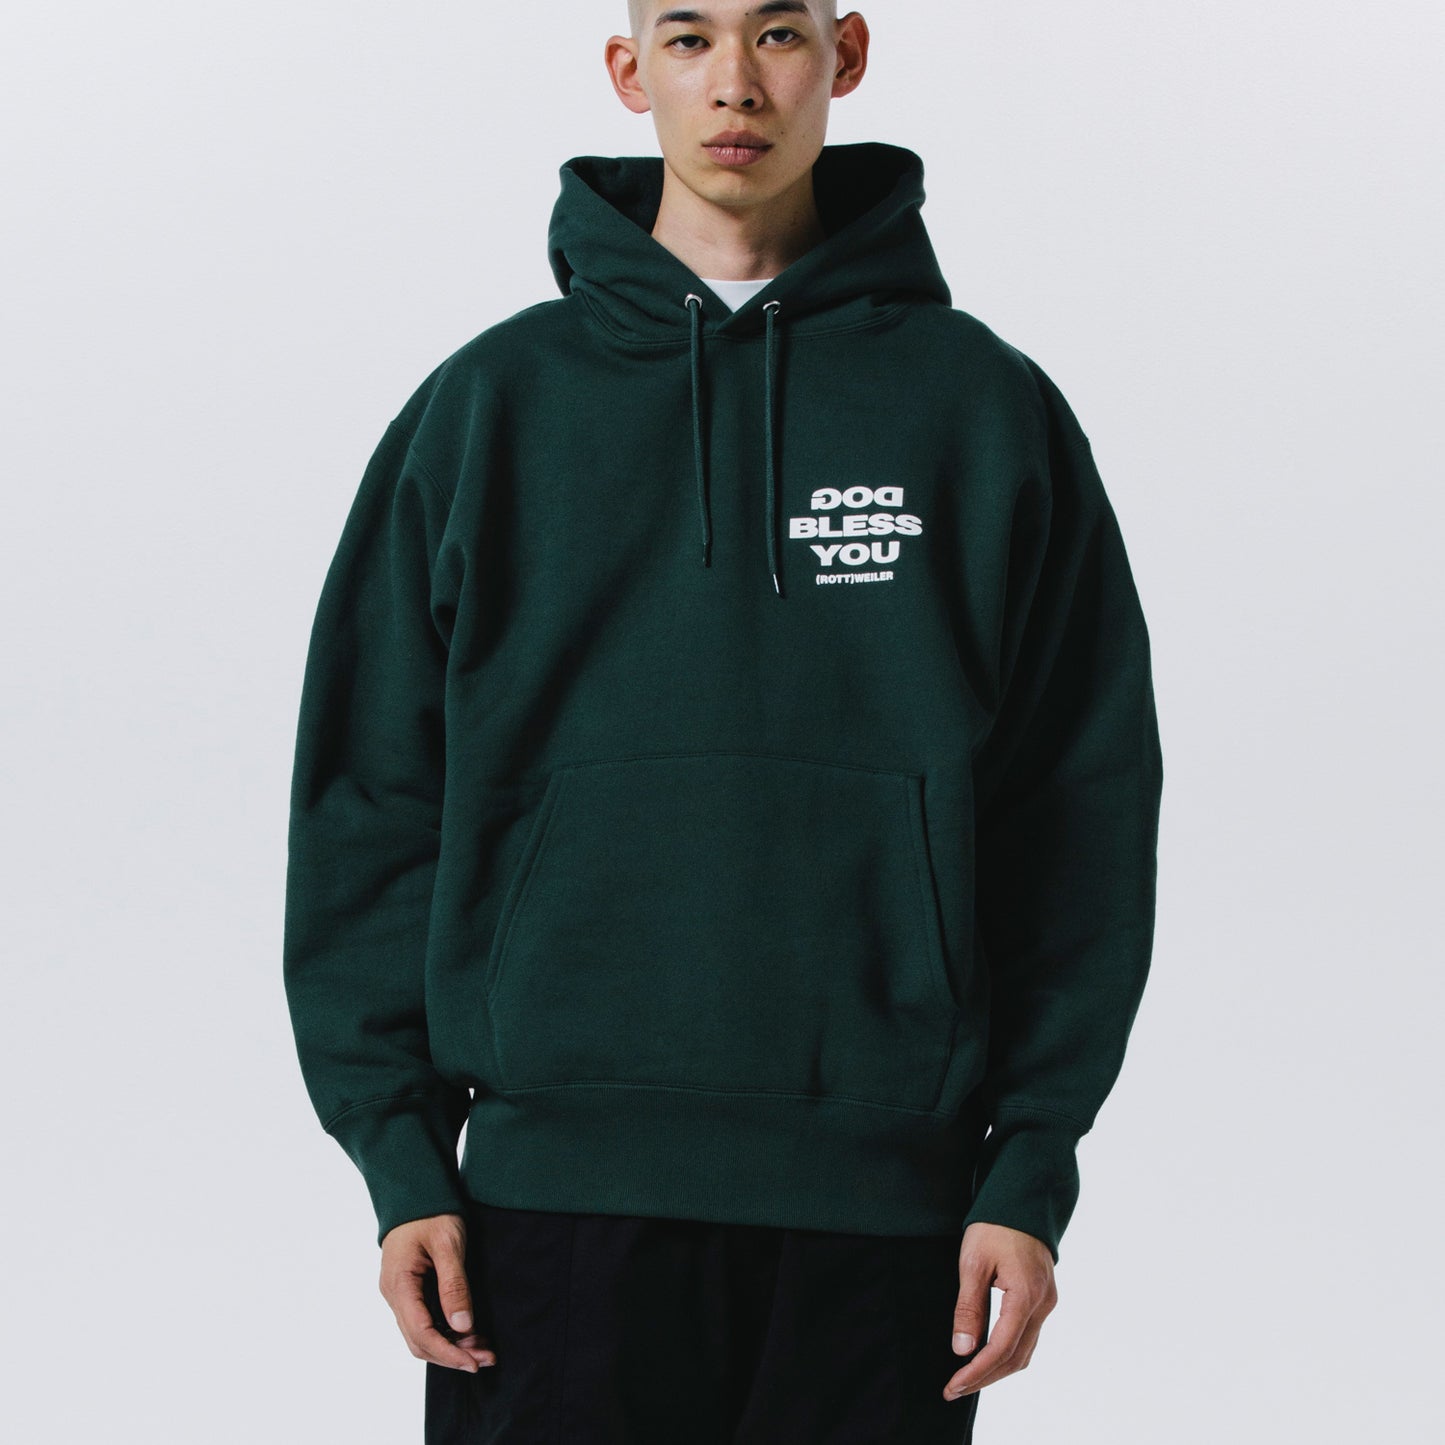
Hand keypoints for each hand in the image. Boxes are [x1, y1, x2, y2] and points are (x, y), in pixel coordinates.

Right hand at [379, 1212, 496, 1372]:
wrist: (415, 1191)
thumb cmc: (431, 1212)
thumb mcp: (448, 1244)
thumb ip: (454, 1285)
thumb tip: (463, 1326)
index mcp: (399, 1285)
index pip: (421, 1334)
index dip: (448, 1353)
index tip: (474, 1363)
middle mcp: (394, 1295)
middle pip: (420, 1341)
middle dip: (453, 1355)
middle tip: (487, 1359)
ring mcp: (399, 1294)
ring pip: (422, 1334)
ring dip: (451, 1346)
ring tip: (484, 1350)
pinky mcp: (409, 1290)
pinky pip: (424, 1321)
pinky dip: (446, 1332)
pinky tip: (469, 1333)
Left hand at [942, 1222, 1056, 1400]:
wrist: (1022, 1200)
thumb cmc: (994, 1227)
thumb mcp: (973, 1263)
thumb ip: (969, 1307)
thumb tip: (963, 1349)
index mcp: (1026, 1295)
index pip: (1001, 1348)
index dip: (976, 1372)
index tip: (953, 1386)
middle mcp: (1043, 1305)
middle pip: (1016, 1358)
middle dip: (985, 1378)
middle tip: (954, 1390)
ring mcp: (1047, 1303)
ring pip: (1025, 1351)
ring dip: (997, 1370)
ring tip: (967, 1379)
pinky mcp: (1044, 1298)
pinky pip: (1028, 1336)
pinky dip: (1008, 1353)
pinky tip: (987, 1356)